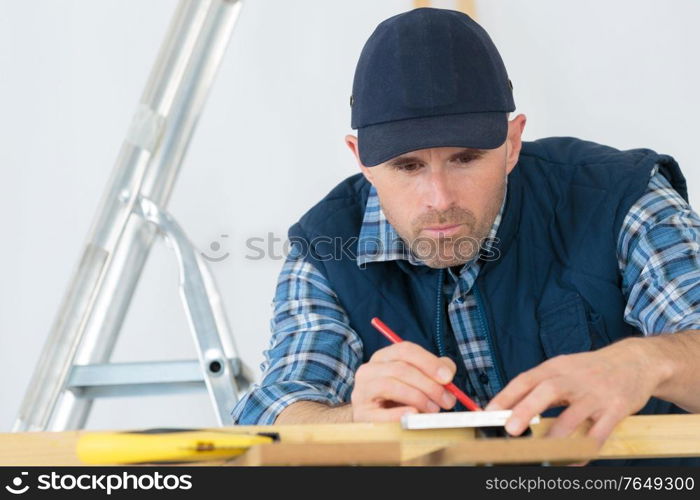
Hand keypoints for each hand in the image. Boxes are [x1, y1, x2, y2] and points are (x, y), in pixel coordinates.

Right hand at [351, 341, 457, 421]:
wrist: (373, 420)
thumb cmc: (398, 399)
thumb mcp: (415, 380)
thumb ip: (434, 372)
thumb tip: (448, 372)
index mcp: (382, 357)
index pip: (405, 350)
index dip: (429, 362)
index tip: (448, 377)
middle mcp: (368, 370)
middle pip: (400, 369)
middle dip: (429, 385)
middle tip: (447, 400)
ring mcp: (362, 391)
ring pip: (391, 385)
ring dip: (418, 397)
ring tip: (433, 410)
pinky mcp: (361, 413)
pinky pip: (381, 412)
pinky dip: (400, 413)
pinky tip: (414, 415)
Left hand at [484, 338, 663, 446]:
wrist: (636, 361)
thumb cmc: (591, 369)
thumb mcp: (563, 368)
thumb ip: (539, 386)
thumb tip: (509, 408)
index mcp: (556, 367)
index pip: (526, 379)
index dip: (506, 396)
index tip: (489, 413)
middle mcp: (574, 378)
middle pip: (546, 391)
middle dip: (526, 410)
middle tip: (510, 429)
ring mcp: (596, 394)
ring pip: (572, 416)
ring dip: (555, 437)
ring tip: (540, 454)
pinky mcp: (616, 409)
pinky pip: (598, 433)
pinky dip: (584, 449)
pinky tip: (573, 461)